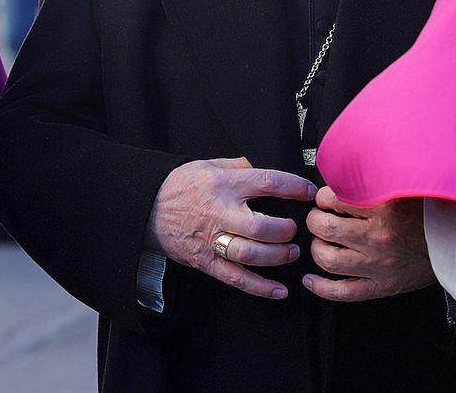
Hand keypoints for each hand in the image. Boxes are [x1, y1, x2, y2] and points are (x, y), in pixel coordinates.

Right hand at [146, 157, 315, 299]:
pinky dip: (259, 287)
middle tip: (296, 229)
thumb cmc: (180, 185)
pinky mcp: (205, 261)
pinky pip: (235, 278)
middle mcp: (220, 212)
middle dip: (285, 231)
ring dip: (276, 257)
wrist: (147, 207)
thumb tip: (261, 165)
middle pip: (261, 227)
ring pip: (250, 254)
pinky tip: (278, 290)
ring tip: (290, 253)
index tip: (308, 192)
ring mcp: (212, 239)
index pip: (267, 183)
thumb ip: (238, 166)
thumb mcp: (208, 164)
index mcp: (224, 184)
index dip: (293, 187)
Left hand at [304, 186, 435, 301]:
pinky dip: (321, 288)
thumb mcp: (405, 189)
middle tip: (319, 218)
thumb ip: (377, 181)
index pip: (335, 198)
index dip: (324, 197)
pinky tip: (311, 280)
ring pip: (328, 259)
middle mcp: (379, 236)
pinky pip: (343, 292)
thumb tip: (346, 173)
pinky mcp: (382, 286)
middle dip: (315, 220)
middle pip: (324, 227)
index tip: (326, 199)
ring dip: (316, 248)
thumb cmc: (432, 215)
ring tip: (321, 241)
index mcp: (384, 208)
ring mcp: (378, 264)